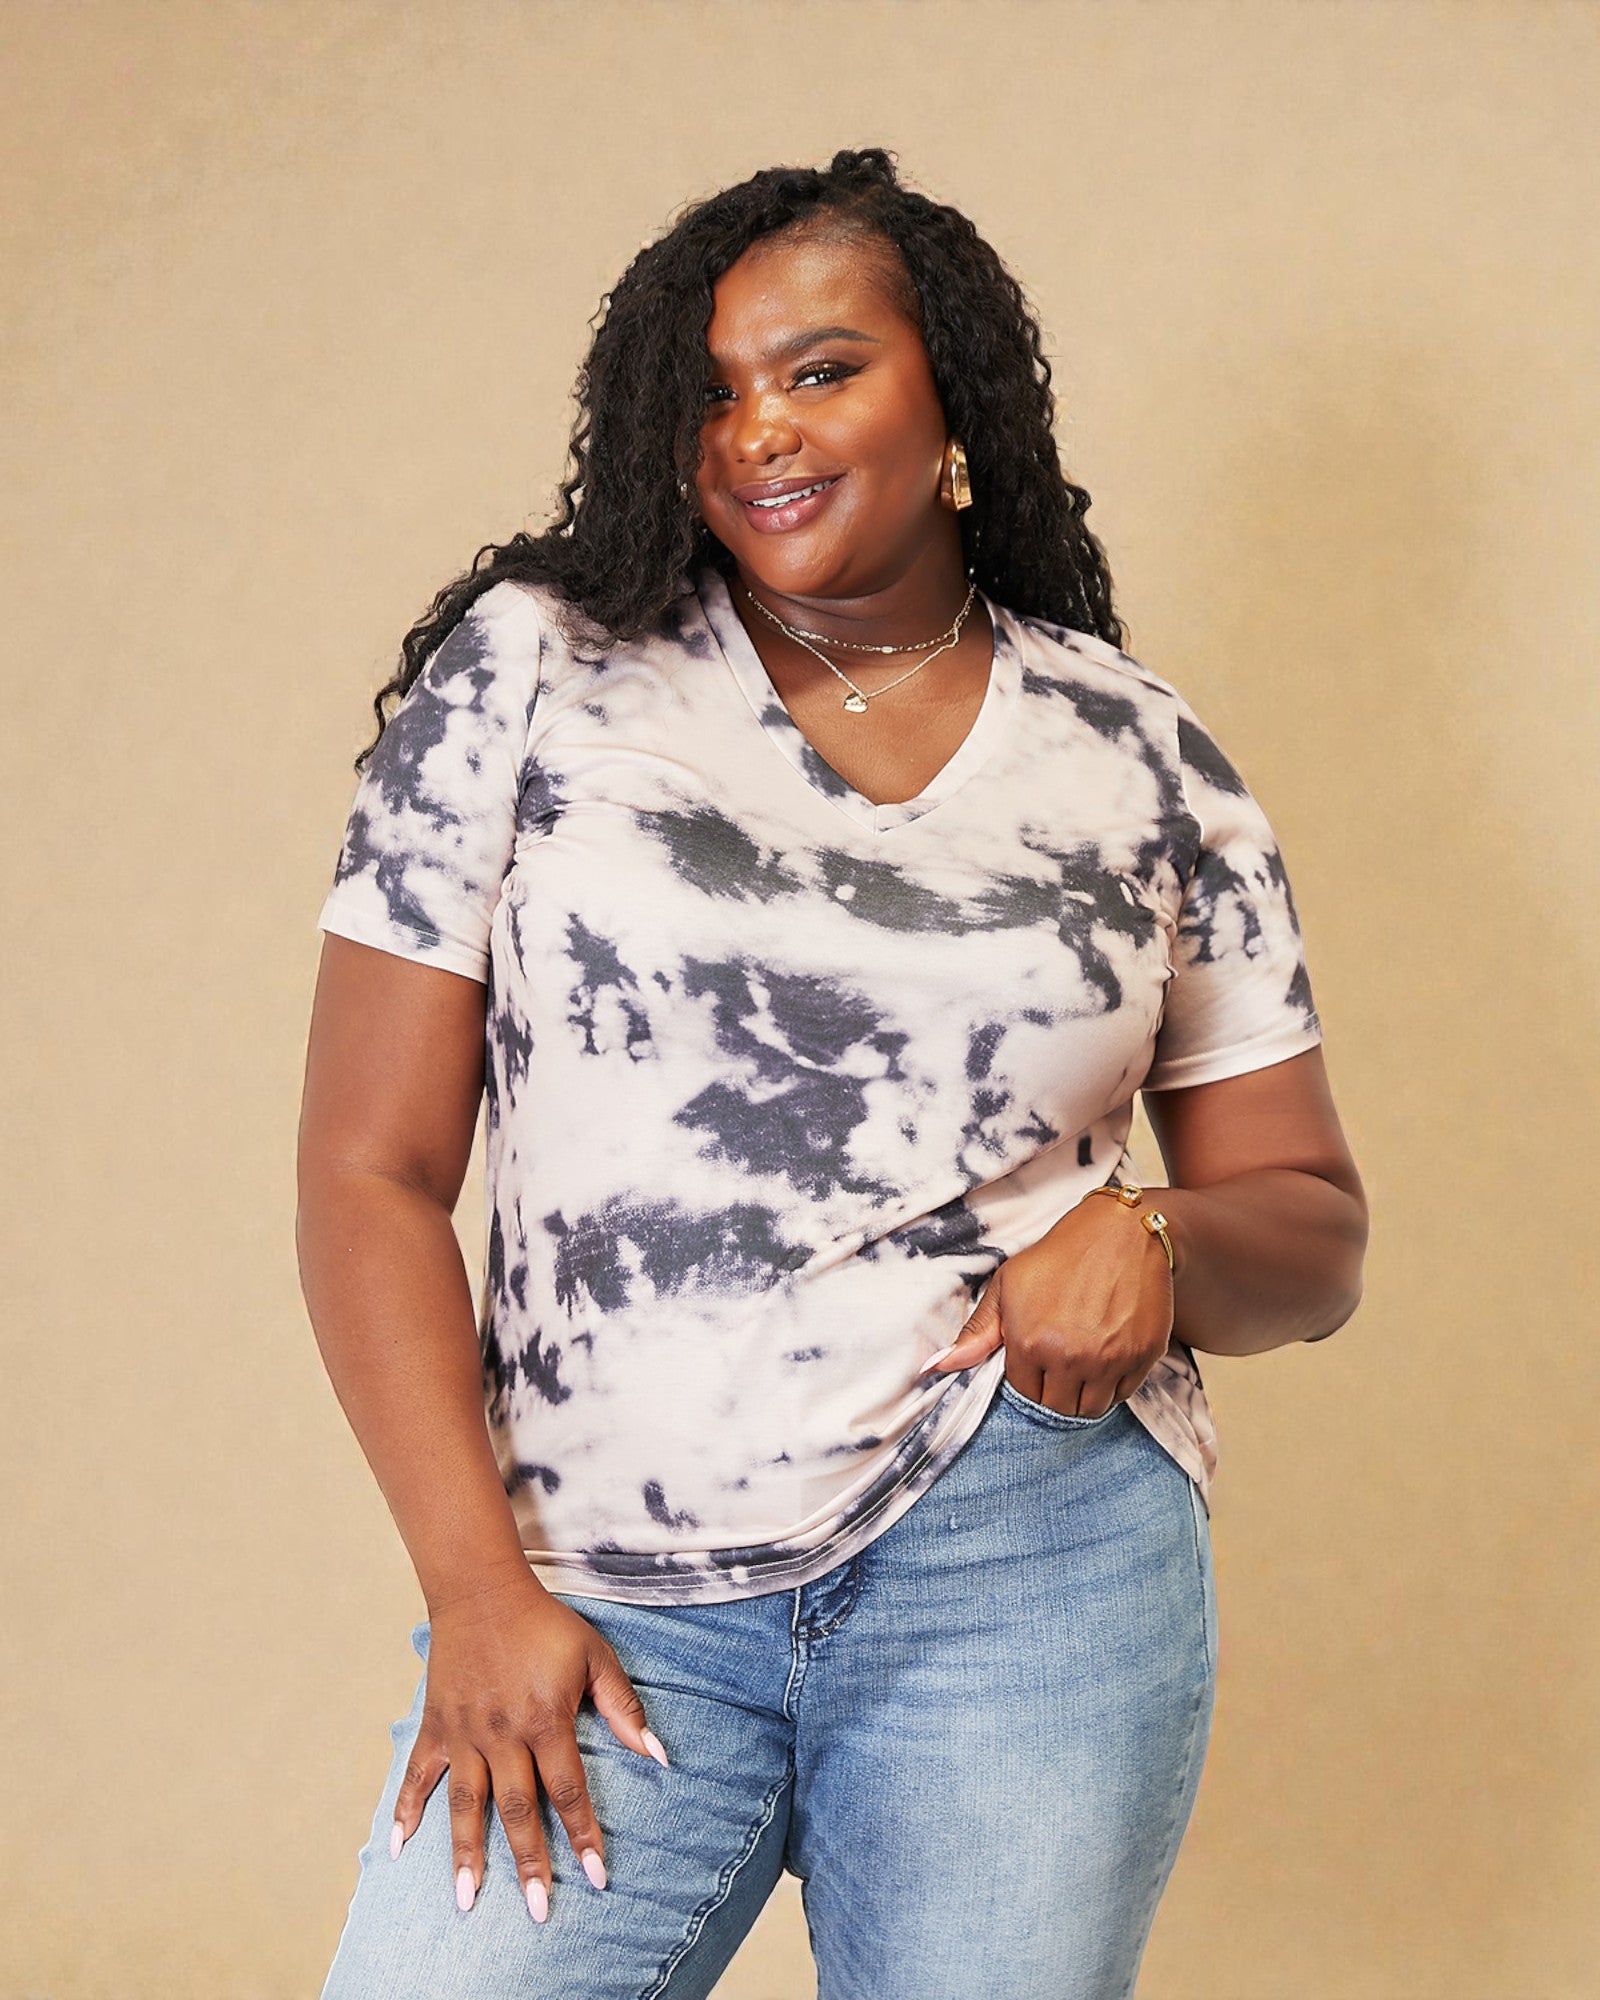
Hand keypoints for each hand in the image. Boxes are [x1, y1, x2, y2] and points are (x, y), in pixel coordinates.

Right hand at [392, 1560, 668, 1921]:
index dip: (583, 1836)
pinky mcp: (435, 1725)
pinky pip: (417, 1775)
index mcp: (546, 1719)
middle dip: (529, 1864)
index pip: (568, 1791)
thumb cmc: (545, 1624)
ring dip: (467, 1855)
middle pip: (517, 1810)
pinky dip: (405, 1811)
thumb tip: (659, 1755)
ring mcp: (464, 1732)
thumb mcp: (595, 1656)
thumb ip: (624, 1707)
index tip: (597, 1878)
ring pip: (465, 1804)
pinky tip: (399, 1848)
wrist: (482, 1590)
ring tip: (467, 1902)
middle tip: (538, 1912)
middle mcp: (503, 1734)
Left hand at [919, 1196, 1175, 1415]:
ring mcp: (1110, 1360)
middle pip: (1059, 1410)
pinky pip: (1124, 1394)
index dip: (1030, 1383)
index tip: (1036, 1364)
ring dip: (1084, 1396)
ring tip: (1082, 1365)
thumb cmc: (1058, 1257)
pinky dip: (1114, 1386)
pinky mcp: (1143, 1356)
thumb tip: (933, 1368)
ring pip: (1092, 1409)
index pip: (1025, 1396)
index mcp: (1031, 1343)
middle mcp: (1071, 1358)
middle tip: (1060, 1367)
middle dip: (1056, 1395)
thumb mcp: (1008, 1286)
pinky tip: (1107, 1358)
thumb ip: (976, 1332)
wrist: (1122, 1232)